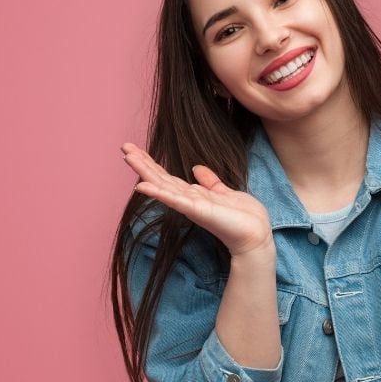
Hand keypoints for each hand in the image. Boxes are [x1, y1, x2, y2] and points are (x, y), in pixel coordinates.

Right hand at [121, 143, 273, 256]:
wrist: (256, 234)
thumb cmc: (242, 217)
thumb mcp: (224, 192)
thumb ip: (209, 182)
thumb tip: (197, 168)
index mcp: (193, 195)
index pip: (167, 177)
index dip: (151, 163)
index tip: (135, 149)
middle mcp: (187, 200)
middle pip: (159, 179)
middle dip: (142, 163)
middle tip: (124, 147)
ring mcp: (191, 206)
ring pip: (162, 186)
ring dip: (145, 172)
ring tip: (128, 158)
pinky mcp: (198, 211)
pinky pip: (174, 200)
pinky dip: (158, 193)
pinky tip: (142, 186)